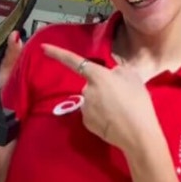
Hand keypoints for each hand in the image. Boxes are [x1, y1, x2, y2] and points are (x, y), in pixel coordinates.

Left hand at [42, 44, 159, 152]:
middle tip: (123, 96)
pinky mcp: (86, 123)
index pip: (73, 60)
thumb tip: (110, 74)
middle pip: (92, 84)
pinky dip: (101, 115)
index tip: (43, 48)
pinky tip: (114, 120)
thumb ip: (118, 71)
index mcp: (97, 76)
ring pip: (93, 99)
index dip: (57, 53)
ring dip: (103, 102)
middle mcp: (86, 90)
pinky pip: (92, 113)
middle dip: (103, 87)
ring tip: (122, 109)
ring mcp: (84, 108)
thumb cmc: (137, 102)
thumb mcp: (133, 77)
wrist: (138, 134)